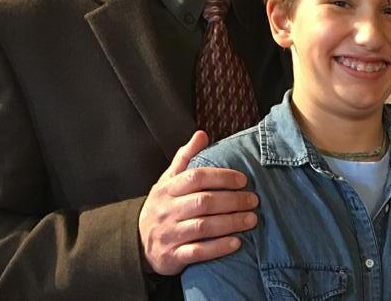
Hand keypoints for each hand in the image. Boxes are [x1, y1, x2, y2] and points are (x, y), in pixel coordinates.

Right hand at [139, 130, 258, 274]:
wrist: (137, 242)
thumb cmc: (162, 206)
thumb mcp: (168, 180)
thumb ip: (185, 157)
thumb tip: (202, 134)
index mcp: (167, 189)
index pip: (196, 178)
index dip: (221, 177)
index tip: (243, 180)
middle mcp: (167, 210)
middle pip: (203, 202)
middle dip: (232, 200)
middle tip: (254, 200)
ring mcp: (169, 234)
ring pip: (203, 227)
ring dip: (230, 223)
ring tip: (251, 219)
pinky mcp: (171, 257)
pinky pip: (197, 252)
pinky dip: (218, 248)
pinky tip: (236, 243)